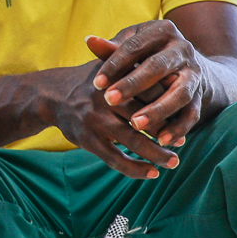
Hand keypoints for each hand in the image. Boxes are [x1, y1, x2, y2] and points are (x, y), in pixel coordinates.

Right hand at [51, 56, 181, 180]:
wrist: (51, 95)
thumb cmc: (92, 80)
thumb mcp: (110, 64)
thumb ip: (139, 65)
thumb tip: (178, 74)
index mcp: (115, 77)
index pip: (150, 91)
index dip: (169, 104)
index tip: (185, 115)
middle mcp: (106, 98)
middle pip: (144, 117)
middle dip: (166, 131)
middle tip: (182, 142)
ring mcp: (95, 120)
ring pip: (133, 141)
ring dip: (156, 154)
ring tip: (173, 162)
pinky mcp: (88, 140)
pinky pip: (116, 159)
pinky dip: (135, 168)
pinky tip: (151, 173)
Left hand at [86, 22, 209, 148]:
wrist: (186, 64)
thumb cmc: (147, 54)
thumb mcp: (132, 46)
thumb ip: (113, 49)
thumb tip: (89, 41)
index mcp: (163, 31)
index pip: (135, 46)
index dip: (115, 64)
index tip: (96, 83)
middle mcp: (182, 49)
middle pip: (157, 67)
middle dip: (133, 85)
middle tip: (110, 100)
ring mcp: (194, 73)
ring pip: (179, 93)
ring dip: (158, 110)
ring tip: (136, 125)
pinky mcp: (201, 95)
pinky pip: (192, 113)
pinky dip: (178, 128)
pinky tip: (161, 140)